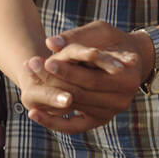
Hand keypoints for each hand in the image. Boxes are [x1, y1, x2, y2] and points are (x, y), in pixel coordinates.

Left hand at [23, 21, 152, 133]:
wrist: (131, 60)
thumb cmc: (114, 41)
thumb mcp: (101, 32)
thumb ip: (77, 37)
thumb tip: (50, 43)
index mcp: (127, 78)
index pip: (91, 78)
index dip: (67, 70)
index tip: (46, 60)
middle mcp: (122, 100)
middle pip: (81, 94)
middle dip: (54, 82)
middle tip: (31, 69)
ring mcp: (111, 113)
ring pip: (75, 107)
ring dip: (49, 98)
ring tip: (28, 83)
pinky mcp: (100, 120)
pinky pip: (74, 126)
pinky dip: (53, 122)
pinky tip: (33, 114)